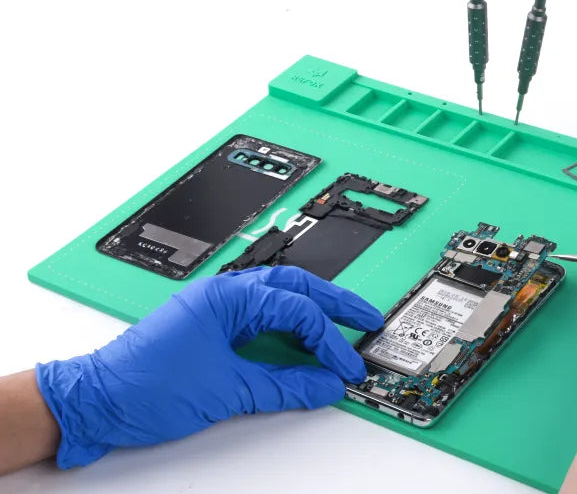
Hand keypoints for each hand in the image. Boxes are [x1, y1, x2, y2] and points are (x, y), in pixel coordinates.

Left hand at [35, 266, 383, 468]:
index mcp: (227, 296)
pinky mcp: (211, 328)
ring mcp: (217, 309)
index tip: (347, 365)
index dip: (329, 340)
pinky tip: (303, 343)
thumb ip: (284, 386)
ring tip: (344, 327)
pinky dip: (289, 328)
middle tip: (367, 319)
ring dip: (314, 312)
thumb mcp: (226, 390)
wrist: (96, 401)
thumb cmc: (142, 386)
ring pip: (280, 299)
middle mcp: (224, 295)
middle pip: (295, 289)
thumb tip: (323, 385)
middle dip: (335, 304)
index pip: (297, 310)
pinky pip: (261, 318)